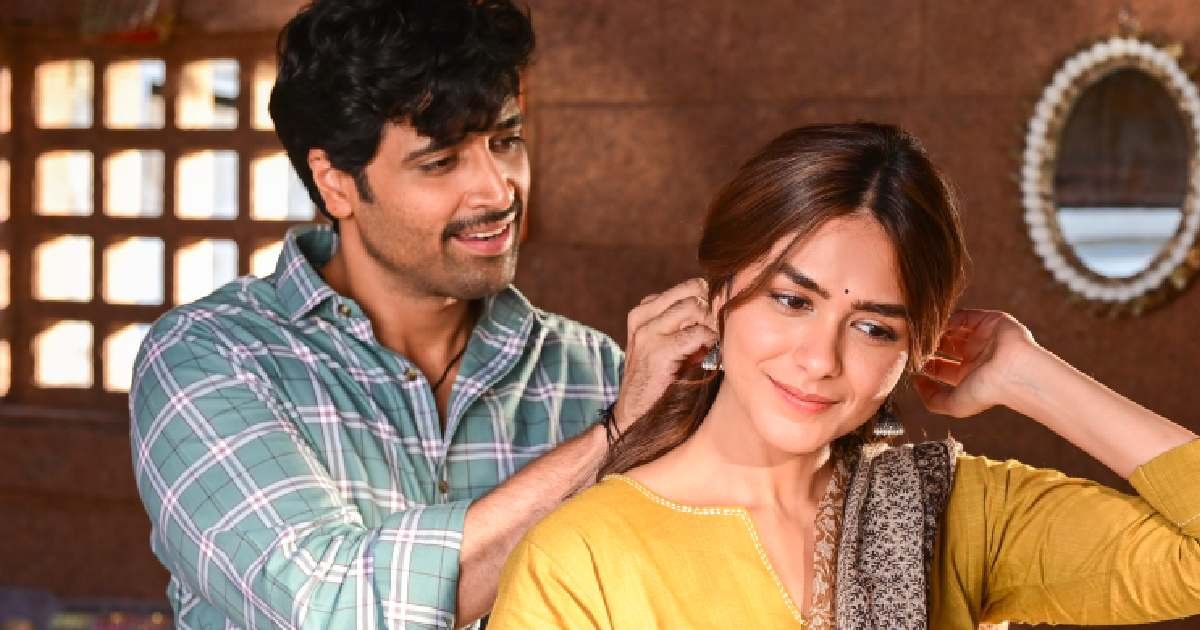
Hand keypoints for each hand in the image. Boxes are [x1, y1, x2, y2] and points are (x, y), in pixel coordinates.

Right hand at [613, 278, 716, 430]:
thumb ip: (690, 325)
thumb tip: (725, 310)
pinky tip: (713, 355)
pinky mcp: (657, 353)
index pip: (688, 286)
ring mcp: (647, 333)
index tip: (724, 319)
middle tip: (725, 329)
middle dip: (715, 306)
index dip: (712, 299)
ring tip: (719, 341)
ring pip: (694, 305)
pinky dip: (711, 341)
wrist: (633, 417)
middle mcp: (642, 316)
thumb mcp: (673, 347)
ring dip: (713, 322)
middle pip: (693, 290)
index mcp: (644, 311)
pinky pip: (697, 334)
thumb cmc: (660, 383)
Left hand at [914, 309, 1039, 417]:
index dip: (925, 363)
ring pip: (952, 330)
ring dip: (937, 331)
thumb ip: (932, 399)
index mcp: (968, 375)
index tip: (910, 361)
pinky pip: (964, 316)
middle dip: (928, 345)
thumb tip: (916, 383)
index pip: (940, 367)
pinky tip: (938, 326)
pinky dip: (949, 319)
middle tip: (913, 344)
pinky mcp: (989, 321)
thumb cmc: (986, 391)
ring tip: (923, 334)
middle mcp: (975, 356)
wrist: (1013, 372)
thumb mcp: (954, 405)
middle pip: (944, 346)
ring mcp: (982, 338)